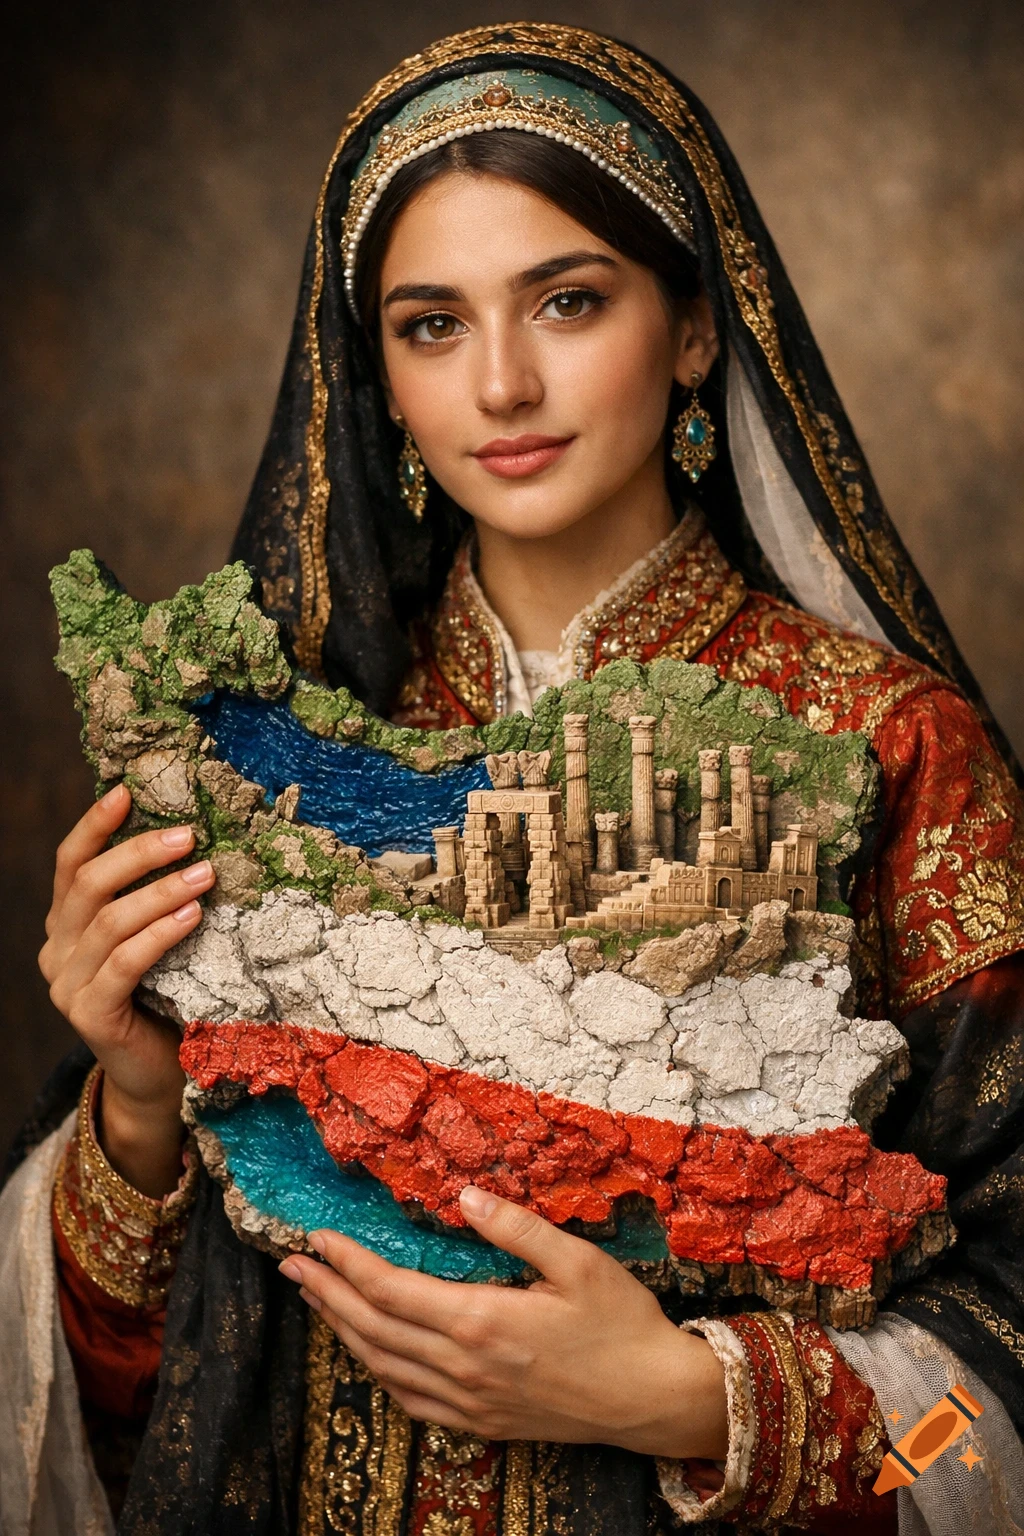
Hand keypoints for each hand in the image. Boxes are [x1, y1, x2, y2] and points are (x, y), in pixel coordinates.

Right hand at [38, 783, 214, 1195]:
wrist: (160, 1078)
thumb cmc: (170, 998)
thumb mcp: (161, 939)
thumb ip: (158, 899)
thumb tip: (199, 838)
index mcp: (68, 924)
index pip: (70, 864)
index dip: (95, 825)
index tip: (127, 791)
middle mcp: (58, 950)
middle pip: (87, 884)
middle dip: (139, 853)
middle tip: (189, 835)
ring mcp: (68, 985)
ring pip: (108, 922)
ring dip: (160, 892)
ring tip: (205, 874)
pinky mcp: (90, 1016)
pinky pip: (124, 964)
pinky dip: (159, 935)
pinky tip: (192, 916)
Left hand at [280, 1186, 728, 1459]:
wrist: (654, 1399)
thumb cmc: (622, 1324)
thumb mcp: (579, 1261)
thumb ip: (517, 1228)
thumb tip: (466, 1195)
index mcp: (482, 1323)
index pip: (390, 1291)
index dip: (347, 1264)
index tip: (316, 1238)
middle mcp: (465, 1368)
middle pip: (373, 1330)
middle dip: (327, 1295)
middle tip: (291, 1266)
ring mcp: (470, 1402)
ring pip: (385, 1368)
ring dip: (343, 1332)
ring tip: (317, 1301)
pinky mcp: (483, 1423)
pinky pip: (412, 1401)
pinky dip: (379, 1373)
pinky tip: (370, 1355)